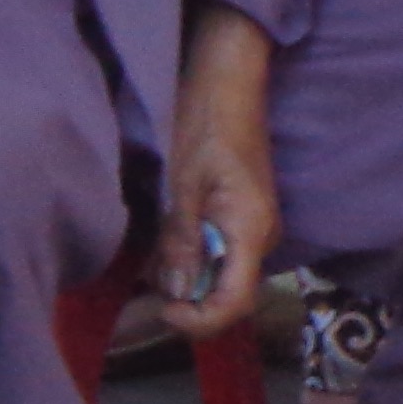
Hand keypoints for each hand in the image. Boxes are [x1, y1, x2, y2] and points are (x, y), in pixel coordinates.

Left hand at [156, 3, 280, 340]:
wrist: (227, 83)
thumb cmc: (203, 123)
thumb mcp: (182, 183)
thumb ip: (181, 239)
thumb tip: (177, 291)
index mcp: (250, 230)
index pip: (235, 302)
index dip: (200, 320)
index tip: (162, 310)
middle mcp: (260, 238)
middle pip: (229, 295)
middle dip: (186, 301)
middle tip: (142, 290)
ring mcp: (253, 229)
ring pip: (220, 277)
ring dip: (184, 279)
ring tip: (147, 264)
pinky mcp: (241, 220)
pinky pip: (217, 256)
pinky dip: (188, 259)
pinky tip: (162, 245)